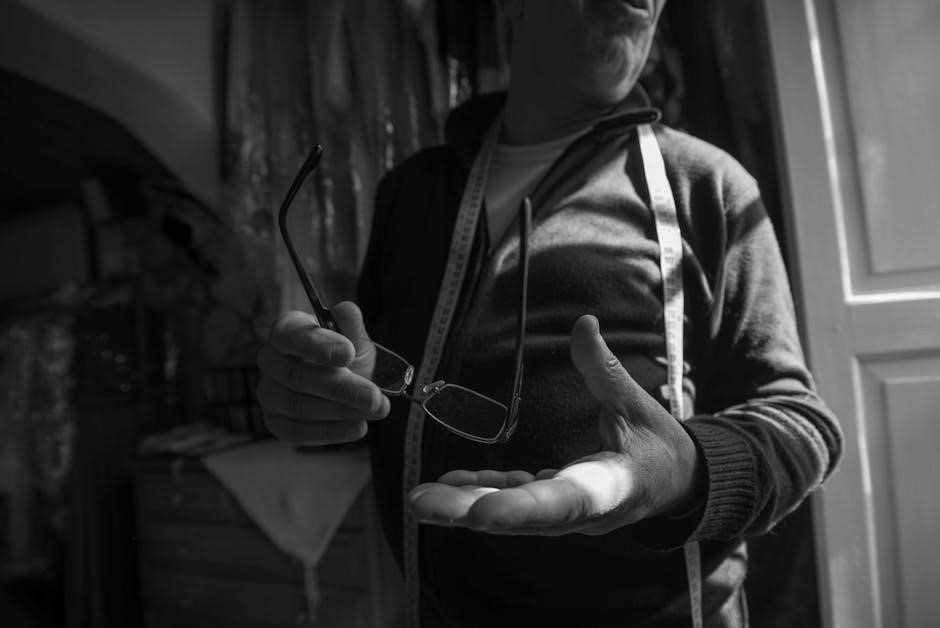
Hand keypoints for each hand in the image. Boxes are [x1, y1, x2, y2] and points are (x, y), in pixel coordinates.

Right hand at [256, 302, 389, 444]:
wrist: (343, 384)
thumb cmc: (345, 355)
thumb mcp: (353, 337)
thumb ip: (350, 324)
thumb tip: (346, 311)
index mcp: (286, 330)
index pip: (290, 335)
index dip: (318, 346)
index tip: (350, 354)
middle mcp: (270, 360)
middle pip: (297, 377)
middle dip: (341, 388)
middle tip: (374, 397)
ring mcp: (269, 393)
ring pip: (298, 406)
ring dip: (340, 411)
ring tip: (374, 411)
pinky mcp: (275, 421)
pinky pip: (297, 431)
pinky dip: (330, 432)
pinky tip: (358, 427)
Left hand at [407, 315, 702, 534]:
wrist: (675, 484)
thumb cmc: (658, 444)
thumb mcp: (637, 404)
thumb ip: (605, 369)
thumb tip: (584, 323)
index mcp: (612, 486)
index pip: (566, 500)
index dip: (522, 507)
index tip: (480, 514)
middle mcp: (585, 511)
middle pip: (524, 515)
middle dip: (472, 510)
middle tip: (421, 504)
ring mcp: (567, 515)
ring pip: (512, 514)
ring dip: (465, 506)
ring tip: (420, 500)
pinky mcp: (555, 507)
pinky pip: (515, 501)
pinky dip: (483, 492)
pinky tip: (448, 486)